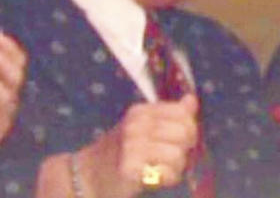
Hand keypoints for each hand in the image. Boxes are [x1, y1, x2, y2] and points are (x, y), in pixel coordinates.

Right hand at [77, 94, 198, 197]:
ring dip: (176, 167)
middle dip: (185, 149)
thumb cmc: (122, 153)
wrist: (87, 177)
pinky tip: (154, 178)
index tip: (182, 140)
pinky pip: (167, 173)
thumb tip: (191, 99)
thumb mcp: (144, 128)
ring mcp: (132, 145)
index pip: (183, 113)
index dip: (190, 128)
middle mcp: (137, 124)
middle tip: (171, 158)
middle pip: (185, 133)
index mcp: (142, 111)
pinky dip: (167, 179)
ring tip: (161, 169)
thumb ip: (170, 115)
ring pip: (178, 155)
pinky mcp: (130, 167)